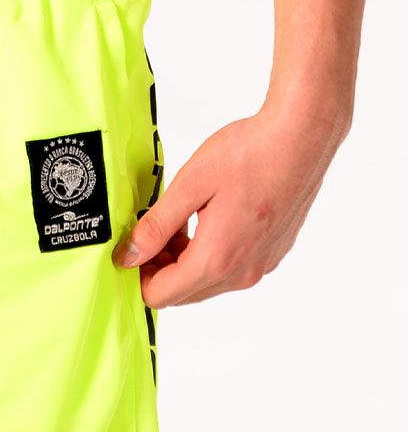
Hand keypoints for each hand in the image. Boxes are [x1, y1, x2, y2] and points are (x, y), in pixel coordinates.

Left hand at [113, 99, 349, 307]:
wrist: (303, 135)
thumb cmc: (249, 153)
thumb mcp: (189, 186)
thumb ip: (156, 227)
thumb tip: (128, 257)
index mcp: (216, 260)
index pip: (160, 296)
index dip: (138, 275)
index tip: (133, 247)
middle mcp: (241, 273)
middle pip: (182, 294)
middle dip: (160, 269)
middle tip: (155, 229)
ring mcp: (260, 266)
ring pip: (205, 284)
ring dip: (183, 262)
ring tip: (181, 220)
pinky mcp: (271, 255)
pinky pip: (228, 271)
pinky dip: (209, 255)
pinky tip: (208, 220)